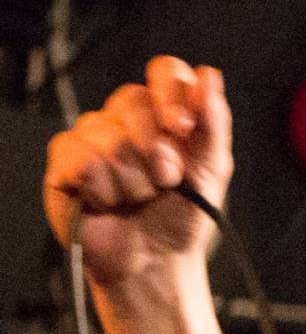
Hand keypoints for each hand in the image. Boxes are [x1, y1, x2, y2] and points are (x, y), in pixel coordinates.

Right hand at [44, 57, 232, 287]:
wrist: (156, 262)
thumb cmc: (183, 217)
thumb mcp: (211, 171)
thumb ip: (213, 123)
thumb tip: (209, 75)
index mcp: (165, 114)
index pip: (165, 72)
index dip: (170, 94)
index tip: (182, 128)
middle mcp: (125, 118)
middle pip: (132, 101)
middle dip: (158, 152)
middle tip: (165, 183)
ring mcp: (91, 137)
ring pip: (109, 136)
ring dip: (134, 180)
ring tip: (138, 199)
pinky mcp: (65, 161)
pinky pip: (82, 159)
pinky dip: (104, 189)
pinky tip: (108, 203)